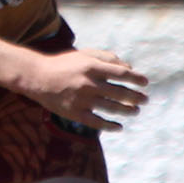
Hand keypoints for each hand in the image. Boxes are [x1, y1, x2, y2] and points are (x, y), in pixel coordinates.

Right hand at [19, 47, 149, 131]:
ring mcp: (82, 100)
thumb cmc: (65, 65)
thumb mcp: (85, 55)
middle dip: (135, 97)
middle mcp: (89, 83)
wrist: (38, 78)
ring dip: (127, 111)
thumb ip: (107, 58)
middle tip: (145, 100)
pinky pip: (96, 122)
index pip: (121, 74)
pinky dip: (110, 126)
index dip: (136, 79)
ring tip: (135, 111)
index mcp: (92, 67)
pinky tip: (119, 127)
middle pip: (119, 93)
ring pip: (111, 108)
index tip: (145, 83)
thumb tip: (129, 68)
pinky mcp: (75, 113)